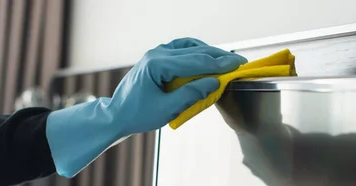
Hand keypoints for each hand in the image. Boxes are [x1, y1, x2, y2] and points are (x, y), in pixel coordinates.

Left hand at [45, 37, 246, 177]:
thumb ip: (191, 94)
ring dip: (208, 52)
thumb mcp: (166, 109)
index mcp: (157, 64)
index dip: (218, 64)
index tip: (237, 65)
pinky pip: (181, 49)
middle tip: (239, 61)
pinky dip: (196, 52)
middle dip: (218, 57)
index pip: (194, 62)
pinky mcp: (157, 56)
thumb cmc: (138, 115)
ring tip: (226, 60)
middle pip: (194, 51)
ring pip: (188, 47)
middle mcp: (156, 53)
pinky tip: (207, 57)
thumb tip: (215, 82)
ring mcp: (156, 53)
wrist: (117, 115)